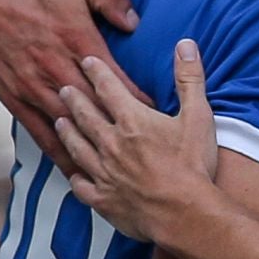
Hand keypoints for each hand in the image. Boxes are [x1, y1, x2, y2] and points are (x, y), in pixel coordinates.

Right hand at [0, 0, 142, 171]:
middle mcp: (56, 70)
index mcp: (76, 42)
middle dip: (121, 133)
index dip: (139, 102)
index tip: (161, 120)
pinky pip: (41, 134)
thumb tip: (135, 22)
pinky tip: (77, 173)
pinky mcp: (16, 101)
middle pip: (95, 109)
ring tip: (119, 174)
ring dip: (94, 150)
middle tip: (147, 155)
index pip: (115, 81)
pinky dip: (60, 155)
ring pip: (70, 127)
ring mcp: (34, 88)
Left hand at [56, 40, 219, 241]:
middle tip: (63, 88)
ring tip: (59, 122)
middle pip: (84, 115)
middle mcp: (110, 143)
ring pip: (77, 148)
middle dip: (73, 99)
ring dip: (67, 133)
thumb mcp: (198, 116)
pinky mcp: (104, 200)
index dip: (96, 71)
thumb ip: (189, 78)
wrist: (184, 214)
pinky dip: (76, 179)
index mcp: (131, 121)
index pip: (107, 88)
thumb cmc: (193, 166)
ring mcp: (103, 173)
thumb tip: (186, 44)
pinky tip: (74, 176)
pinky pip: (82, 187)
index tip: (86, 60)